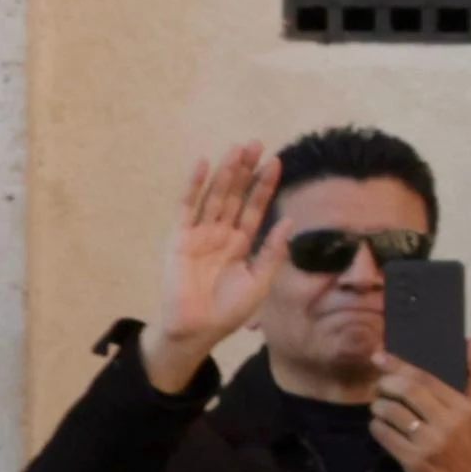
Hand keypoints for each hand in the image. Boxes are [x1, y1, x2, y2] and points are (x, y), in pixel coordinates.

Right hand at [148, 146, 283, 390]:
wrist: (198, 328)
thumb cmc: (229, 309)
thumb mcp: (260, 281)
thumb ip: (272, 252)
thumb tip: (290, 222)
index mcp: (241, 243)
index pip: (255, 207)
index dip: (265, 186)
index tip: (276, 163)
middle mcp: (221, 233)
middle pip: (236, 195)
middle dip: (246, 170)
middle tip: (257, 143)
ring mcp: (199, 232)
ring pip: (215, 195)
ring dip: (226, 172)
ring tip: (238, 148)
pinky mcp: (180, 237)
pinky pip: (187, 207)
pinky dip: (194, 186)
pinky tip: (204, 165)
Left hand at [370, 343, 470, 471]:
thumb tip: (470, 342)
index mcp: (464, 409)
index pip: (425, 379)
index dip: (398, 365)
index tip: (379, 356)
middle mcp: (448, 423)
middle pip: (406, 391)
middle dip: (385, 384)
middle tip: (379, 386)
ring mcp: (429, 443)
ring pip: (390, 412)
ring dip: (378, 407)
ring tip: (381, 409)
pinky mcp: (414, 460)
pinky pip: (384, 434)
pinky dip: (377, 427)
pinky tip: (382, 428)